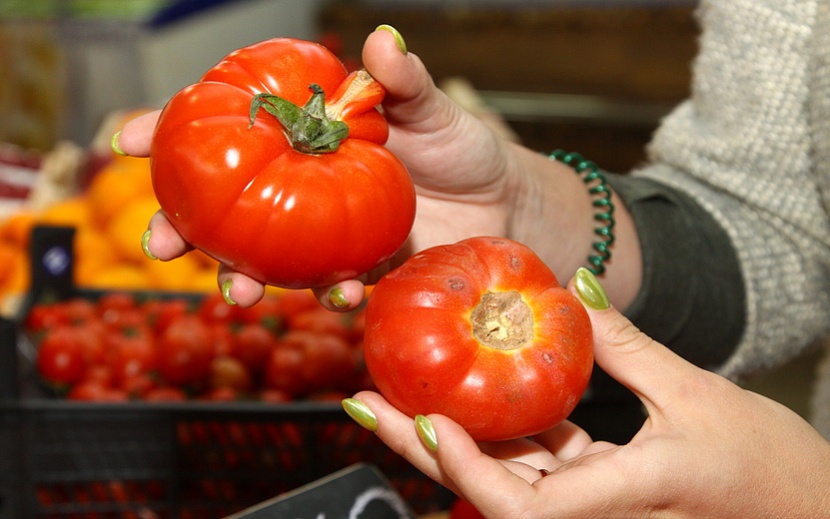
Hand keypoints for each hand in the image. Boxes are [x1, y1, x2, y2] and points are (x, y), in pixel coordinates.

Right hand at [117, 27, 612, 308]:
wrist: (507, 207)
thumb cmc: (463, 148)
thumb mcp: (435, 110)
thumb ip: (404, 82)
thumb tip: (381, 44)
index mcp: (307, 138)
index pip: (230, 132)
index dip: (173, 134)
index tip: (126, 139)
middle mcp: (305, 188)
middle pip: (228, 206)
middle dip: (184, 224)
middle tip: (157, 239)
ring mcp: (327, 233)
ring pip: (266, 256)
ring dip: (242, 276)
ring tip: (239, 290)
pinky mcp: (359, 269)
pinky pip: (331, 286)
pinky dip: (330, 294)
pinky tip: (340, 294)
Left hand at [343, 268, 829, 517]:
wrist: (803, 512)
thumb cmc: (767, 468)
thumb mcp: (695, 394)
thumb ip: (626, 342)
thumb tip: (577, 283)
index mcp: (619, 503)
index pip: (522, 506)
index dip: (468, 467)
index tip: (428, 418)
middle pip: (486, 488)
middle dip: (422, 445)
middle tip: (365, 399)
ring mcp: (585, 510)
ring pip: (500, 475)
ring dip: (449, 434)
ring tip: (394, 390)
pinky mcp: (590, 493)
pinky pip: (533, 464)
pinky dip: (500, 429)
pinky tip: (467, 389)